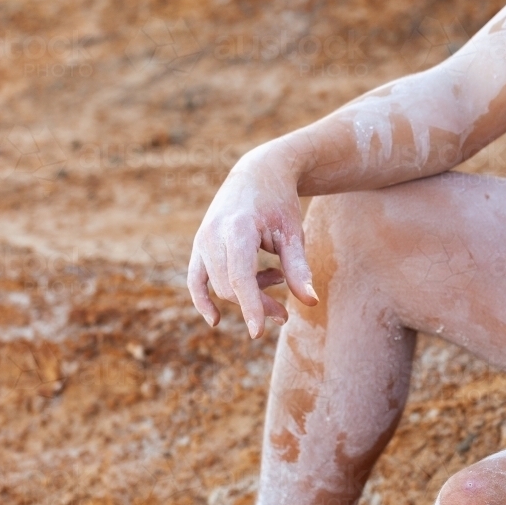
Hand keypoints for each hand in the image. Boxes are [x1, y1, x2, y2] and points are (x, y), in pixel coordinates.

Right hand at [187, 149, 318, 337]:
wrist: (258, 173)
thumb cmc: (280, 203)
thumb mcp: (293, 233)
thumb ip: (298, 268)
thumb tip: (310, 303)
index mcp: (238, 228)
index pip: (239, 276)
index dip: (249, 305)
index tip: (259, 331)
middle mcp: (213, 234)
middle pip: (230, 286)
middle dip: (258, 305)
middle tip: (285, 314)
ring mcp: (202, 240)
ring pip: (218, 286)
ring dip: (246, 296)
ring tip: (276, 280)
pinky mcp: (199, 245)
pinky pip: (195, 280)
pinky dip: (203, 300)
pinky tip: (215, 320)